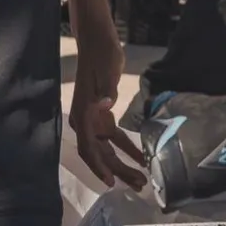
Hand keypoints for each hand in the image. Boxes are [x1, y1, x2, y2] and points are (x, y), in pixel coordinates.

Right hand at [69, 18, 144, 188]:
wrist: (99, 41)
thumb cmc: (101, 55)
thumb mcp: (105, 71)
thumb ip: (106, 90)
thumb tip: (105, 105)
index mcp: (83, 114)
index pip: (88, 148)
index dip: (98, 166)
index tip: (110, 182)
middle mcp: (86, 121)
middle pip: (100, 154)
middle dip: (118, 171)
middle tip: (137, 185)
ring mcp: (94, 119)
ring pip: (108, 149)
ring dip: (123, 163)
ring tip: (141, 178)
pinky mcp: (103, 114)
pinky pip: (114, 137)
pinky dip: (127, 147)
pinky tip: (141, 157)